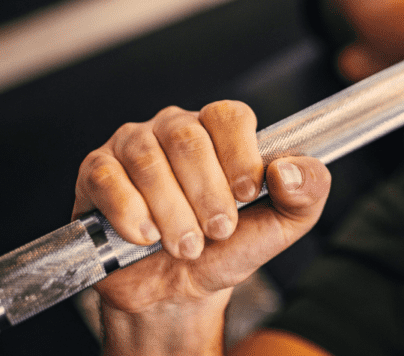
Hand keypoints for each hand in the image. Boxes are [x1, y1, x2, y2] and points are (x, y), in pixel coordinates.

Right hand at [71, 100, 329, 354]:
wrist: (180, 288)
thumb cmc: (230, 246)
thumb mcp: (283, 224)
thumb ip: (306, 191)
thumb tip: (288, 170)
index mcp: (219, 129)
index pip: (228, 115)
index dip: (240, 154)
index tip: (247, 194)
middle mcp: (174, 127)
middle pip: (187, 139)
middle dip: (207, 193)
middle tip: (217, 231)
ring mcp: (132, 146)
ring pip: (148, 162)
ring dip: (172, 212)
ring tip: (186, 246)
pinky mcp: (96, 172)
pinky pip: (106, 179)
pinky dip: (128, 213)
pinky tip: (144, 237)